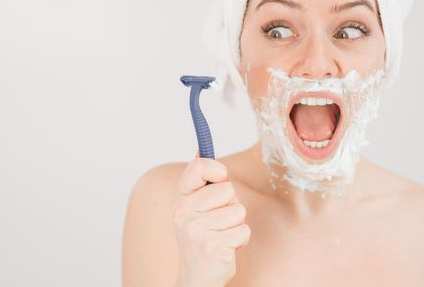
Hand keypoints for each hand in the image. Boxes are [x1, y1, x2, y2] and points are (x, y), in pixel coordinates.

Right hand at [171, 154, 250, 286]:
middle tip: (218, 220)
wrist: (196, 277)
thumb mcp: (193, 207)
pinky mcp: (213, 245)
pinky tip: (226, 247)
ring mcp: (196, 229)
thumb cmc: (199, 238)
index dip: (217, 170)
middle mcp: (183, 211)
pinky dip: (241, 240)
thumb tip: (201, 148)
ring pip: (238, 210)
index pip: (198, 166)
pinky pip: (243, 230)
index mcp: (180, 198)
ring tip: (222, 234)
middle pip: (227, 189)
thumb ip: (199, 181)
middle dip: (230, 205)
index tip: (220, 179)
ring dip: (236, 224)